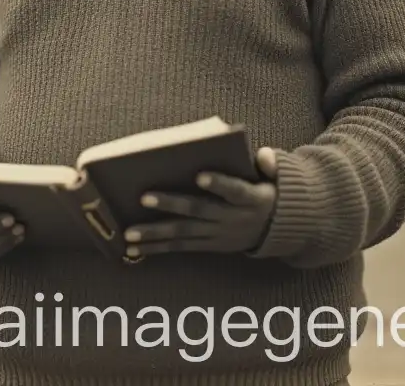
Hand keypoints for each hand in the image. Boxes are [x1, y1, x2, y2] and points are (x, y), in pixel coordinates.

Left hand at [122, 147, 280, 257]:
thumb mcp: (273, 178)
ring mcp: (218, 235)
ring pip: (184, 234)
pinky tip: (134, 250)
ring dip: (155, 234)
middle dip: (171, 204)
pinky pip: (180, 248)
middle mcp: (231, 218)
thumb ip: (268, 164)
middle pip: (199, 210)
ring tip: (129, 234)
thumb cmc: (263, 191)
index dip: (219, 184)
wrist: (276, 229)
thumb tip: (264, 154)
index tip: (199, 176)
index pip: (235, 190)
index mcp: (250, 198)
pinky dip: (157, 249)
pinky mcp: (208, 245)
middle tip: (143, 198)